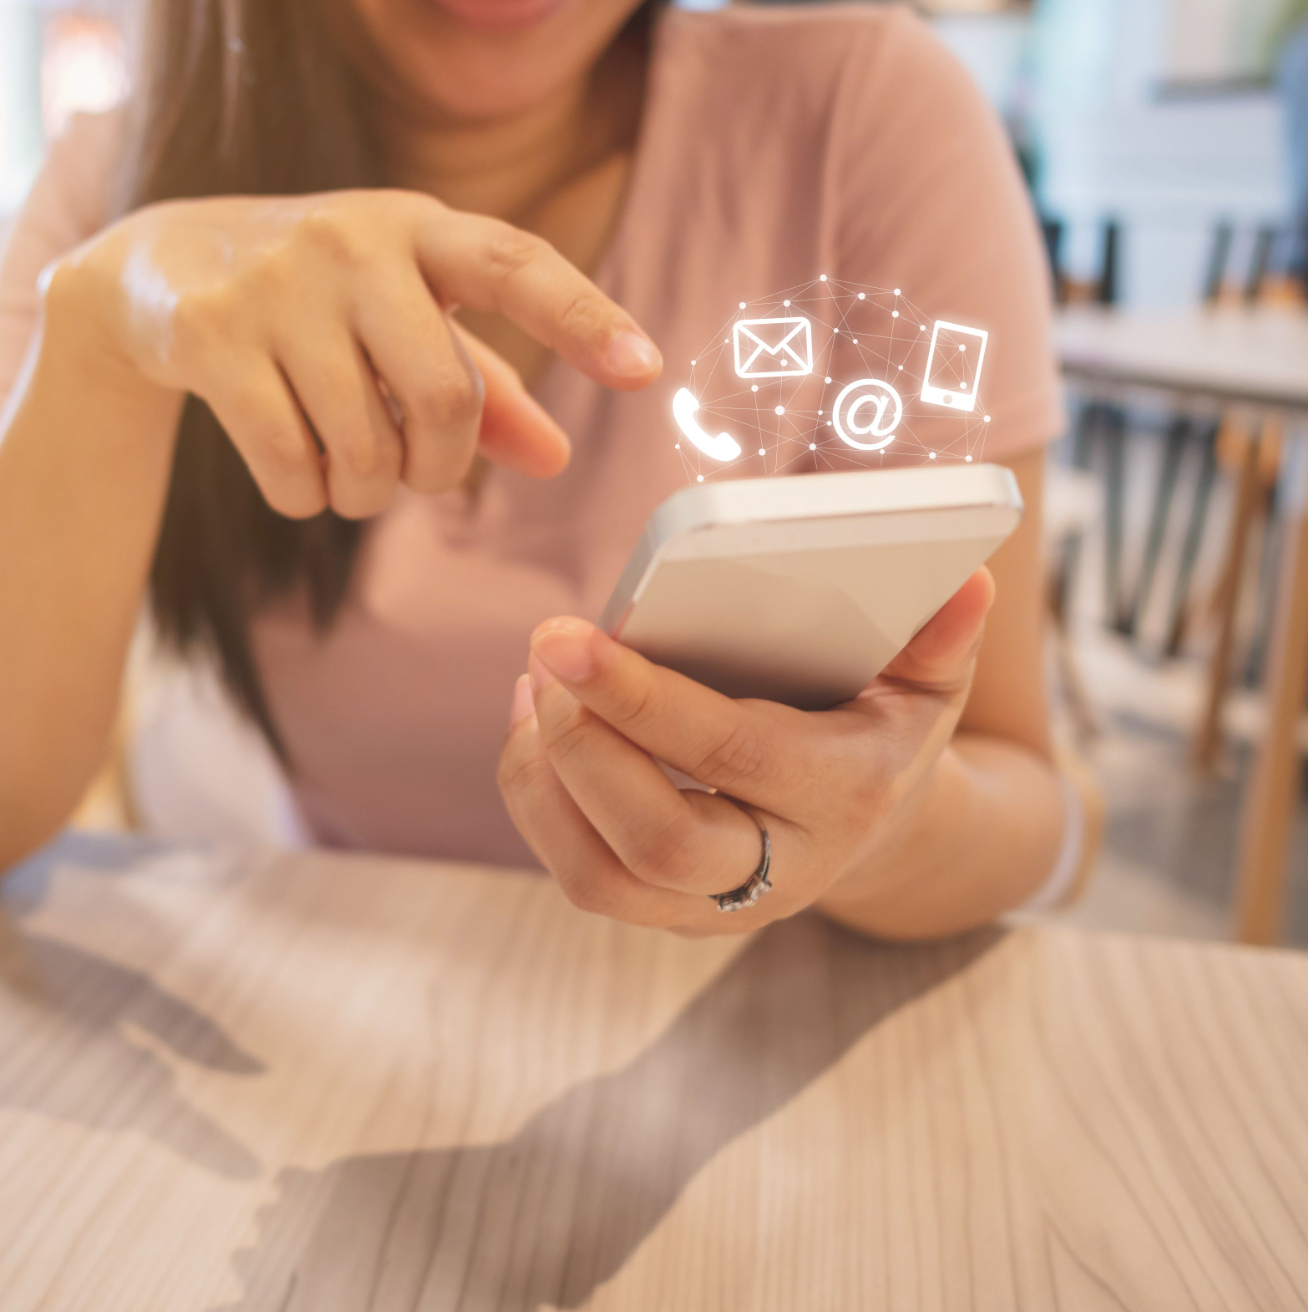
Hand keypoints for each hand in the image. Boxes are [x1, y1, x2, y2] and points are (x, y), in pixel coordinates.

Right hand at [43, 189, 662, 518]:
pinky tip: (297, 479)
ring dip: (366, 493)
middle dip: (439, 466)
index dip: (583, 317)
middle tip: (418, 475)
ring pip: (360, 446)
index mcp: (416, 228)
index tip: (645, 370)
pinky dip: (306, 499)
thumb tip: (556, 458)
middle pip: (439, 395)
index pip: (515, 264)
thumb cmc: (314, 298)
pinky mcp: (211, 337)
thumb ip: (482, 386)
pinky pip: (289, 466)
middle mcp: (350, 244)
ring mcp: (275, 287)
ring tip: (351, 477)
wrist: (157, 267)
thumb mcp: (401, 319)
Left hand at [497, 570, 996, 933]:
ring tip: (535, 684)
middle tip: (548, 651)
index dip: (641, 699)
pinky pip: (580, 877)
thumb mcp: (928, 688)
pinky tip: (536, 719)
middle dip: (580, 745)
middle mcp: (783, 871)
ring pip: (599, 878)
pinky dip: (537, 800)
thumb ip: (940, 639)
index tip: (570, 637)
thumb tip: (964, 583)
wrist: (879, 839)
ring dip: (542, 779)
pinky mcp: (666, 916)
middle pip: (656, 840)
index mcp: (845, 797)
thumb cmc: (884, 735)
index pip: (728, 754)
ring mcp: (719, 908)